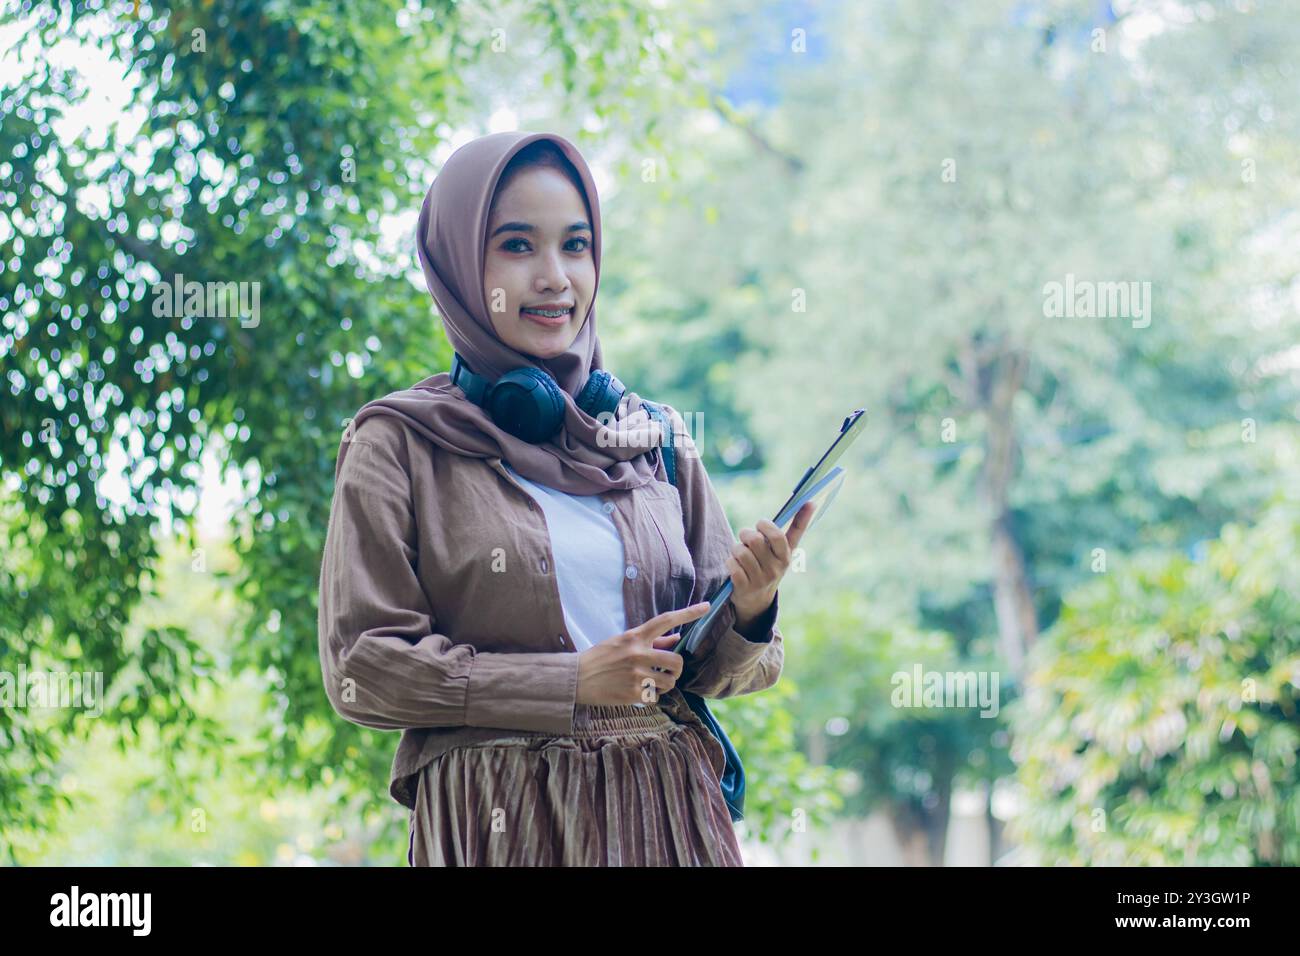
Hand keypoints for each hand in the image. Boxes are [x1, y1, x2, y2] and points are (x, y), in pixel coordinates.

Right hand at [576, 602, 710, 705]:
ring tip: (652, 682)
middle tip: (668, 671)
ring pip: (670, 681)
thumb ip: (650, 641)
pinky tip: (640, 692)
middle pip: (676, 660)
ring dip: (665, 684)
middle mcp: (638, 654)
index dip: (689, 613)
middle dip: (676, 668)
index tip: (707, 607)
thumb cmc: (600, 657)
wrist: (576, 678)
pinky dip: (652, 696)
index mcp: (635, 637)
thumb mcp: (622, 642)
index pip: (666, 620)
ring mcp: (637, 675)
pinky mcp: (633, 694)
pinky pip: (656, 697)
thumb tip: (675, 638)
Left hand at [726, 501, 816, 625]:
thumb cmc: (767, 565)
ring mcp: (761, 579)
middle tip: (745, 536)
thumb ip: (787, 531)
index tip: (779, 514)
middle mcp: (777, 568)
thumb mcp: (779, 552)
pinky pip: (732, 565)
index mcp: (786, 556)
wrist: (756, 600)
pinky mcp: (745, 588)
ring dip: (736, 549)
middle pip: (755, 540)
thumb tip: (809, 501)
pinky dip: (730, 562)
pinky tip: (734, 565)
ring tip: (739, 553)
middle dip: (746, 533)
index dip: (781, 522)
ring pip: (741, 551)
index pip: (786, 535)